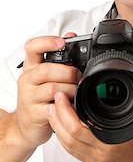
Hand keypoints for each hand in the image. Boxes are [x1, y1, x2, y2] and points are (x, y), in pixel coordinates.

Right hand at [15, 34, 80, 149]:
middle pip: (46, 69)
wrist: (24, 125)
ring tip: (76, 92)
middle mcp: (27, 80)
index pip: (32, 47)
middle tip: (78, 76)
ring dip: (70, 89)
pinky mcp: (34, 114)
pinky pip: (54, 107)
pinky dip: (66, 105)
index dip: (47, 42)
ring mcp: (28, 97)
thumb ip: (59, 57)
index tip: (62, 42)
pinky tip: (70, 104)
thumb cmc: (38, 97)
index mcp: (31, 67)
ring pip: (52, 88)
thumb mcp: (46, 76)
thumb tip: (72, 36)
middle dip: (68, 72)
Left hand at [47, 58, 132, 161]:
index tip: (63, 94)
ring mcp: (96, 158)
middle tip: (56, 97)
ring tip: (52, 108)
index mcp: (114, 139)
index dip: (66, 111)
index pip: (80, 128)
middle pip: (69, 136)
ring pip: (68, 145)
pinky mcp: (92, 161)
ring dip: (57, 126)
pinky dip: (63, 137)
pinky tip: (59, 124)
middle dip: (58, 115)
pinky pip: (72, 151)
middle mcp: (102, 151)